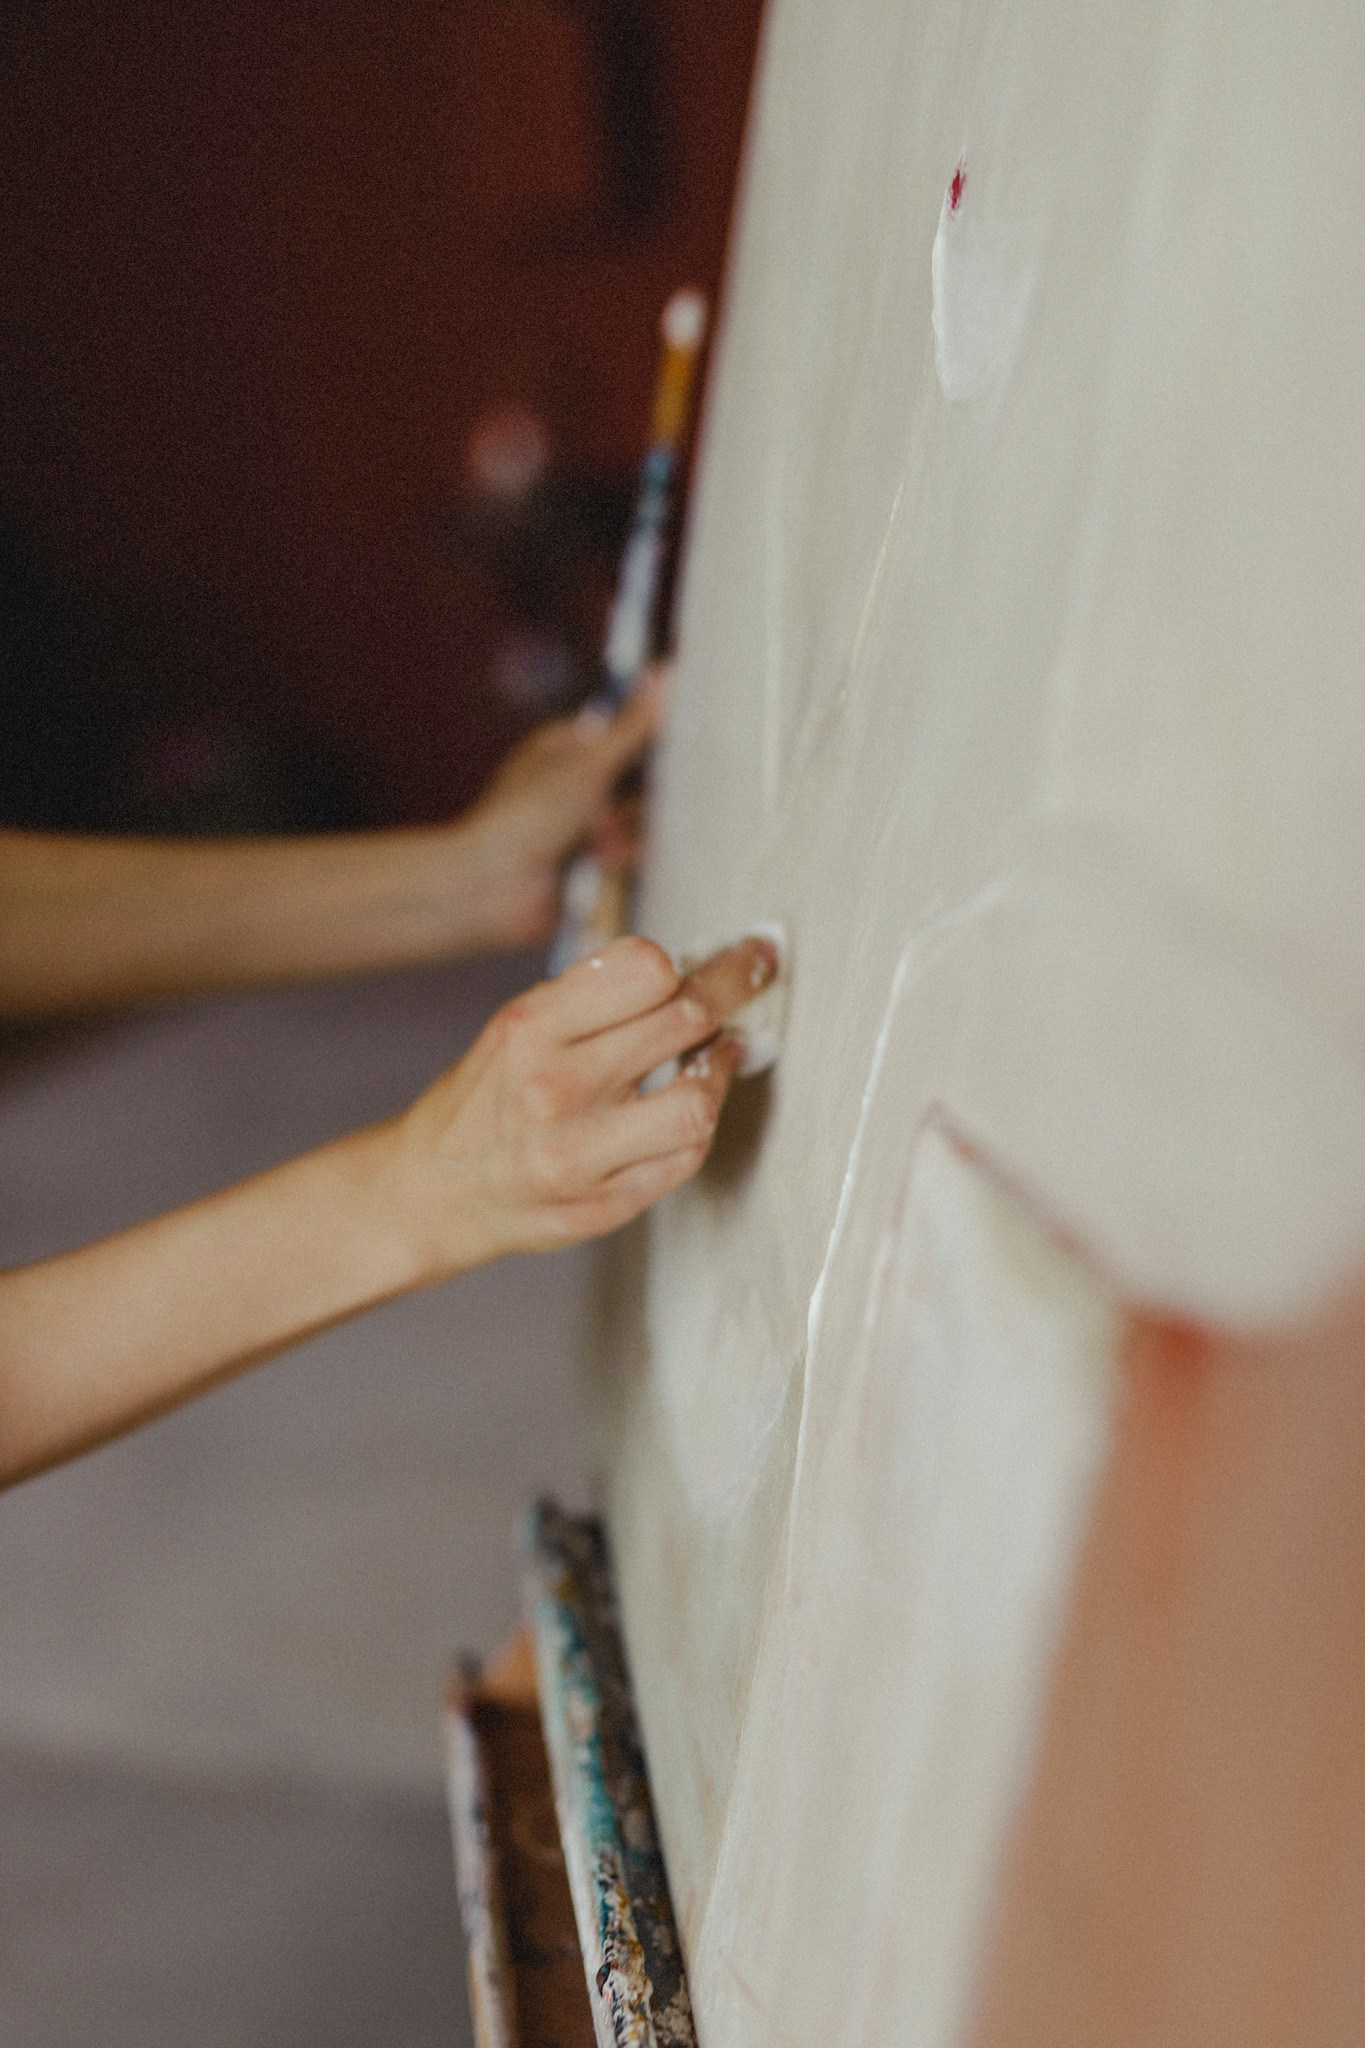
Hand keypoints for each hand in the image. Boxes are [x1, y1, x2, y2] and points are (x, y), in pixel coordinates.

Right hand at [392, 931, 777, 1271]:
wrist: (436, 1191)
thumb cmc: (486, 1098)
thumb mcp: (516, 1026)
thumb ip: (593, 1000)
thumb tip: (689, 970)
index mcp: (529, 1029)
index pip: (644, 968)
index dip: (680, 963)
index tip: (704, 958)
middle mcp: (553, 1090)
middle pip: (683, 1020)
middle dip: (733, 988)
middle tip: (754, 972)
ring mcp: (579, 1156)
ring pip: (696, 1101)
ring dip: (722, 1067)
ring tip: (725, 1050)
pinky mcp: (603, 1206)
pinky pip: (685, 1157)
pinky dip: (701, 1123)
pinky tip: (693, 1103)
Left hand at [458, 667, 666, 949]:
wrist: (493, 887)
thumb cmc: (524, 818)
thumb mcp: (588, 765)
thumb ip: (634, 726)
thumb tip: (663, 675)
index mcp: (563, 749)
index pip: (621, 733)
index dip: (648, 742)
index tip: (671, 749)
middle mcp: (571, 785)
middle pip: (633, 783)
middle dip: (635, 800)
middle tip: (623, 810)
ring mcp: (579, 827)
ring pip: (633, 822)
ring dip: (627, 834)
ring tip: (603, 846)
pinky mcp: (586, 865)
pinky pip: (625, 856)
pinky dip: (621, 859)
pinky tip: (604, 865)